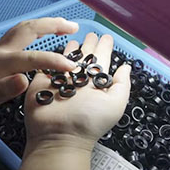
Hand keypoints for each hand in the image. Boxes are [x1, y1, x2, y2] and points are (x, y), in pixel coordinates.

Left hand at [0, 17, 79, 116]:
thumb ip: (3, 90)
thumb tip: (24, 80)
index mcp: (1, 62)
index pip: (33, 58)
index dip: (54, 61)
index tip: (72, 68)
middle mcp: (1, 50)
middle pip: (30, 29)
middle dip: (54, 25)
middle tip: (74, 27)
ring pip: (25, 28)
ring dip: (46, 23)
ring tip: (64, 25)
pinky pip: (20, 33)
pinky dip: (36, 28)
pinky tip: (41, 34)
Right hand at [23, 32, 131, 155]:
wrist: (60, 137)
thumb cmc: (89, 123)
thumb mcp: (115, 104)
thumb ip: (122, 84)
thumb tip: (126, 67)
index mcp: (97, 84)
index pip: (102, 61)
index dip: (105, 48)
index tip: (107, 37)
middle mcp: (80, 81)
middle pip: (85, 58)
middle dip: (89, 45)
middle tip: (92, 33)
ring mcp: (61, 81)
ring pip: (67, 60)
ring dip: (72, 49)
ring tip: (76, 38)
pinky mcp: (43, 83)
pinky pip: (47, 65)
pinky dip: (51, 56)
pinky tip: (56, 49)